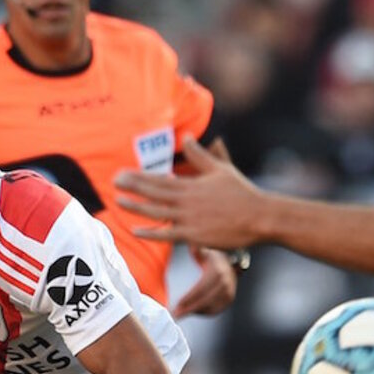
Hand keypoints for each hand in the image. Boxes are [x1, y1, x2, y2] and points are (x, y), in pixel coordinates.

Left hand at [116, 137, 262, 248]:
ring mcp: (190, 219)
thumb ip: (200, 155)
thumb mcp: (221, 169)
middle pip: (154, 193)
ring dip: (136, 207)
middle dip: (132, 187)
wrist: (259, 217)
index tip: (122, 173)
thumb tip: (187, 137)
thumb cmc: (242, 193)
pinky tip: (136, 230)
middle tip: (114, 182)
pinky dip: (151, 232)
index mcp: (192, 185)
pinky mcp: (195, 236)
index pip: (160, 179)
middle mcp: (187, 201)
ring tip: (119, 201)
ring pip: (157, 212)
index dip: (139, 176)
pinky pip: (168, 234)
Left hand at [172, 244, 238, 317]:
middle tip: (176, 314)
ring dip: (195, 312)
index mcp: (217, 272)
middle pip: (204, 301)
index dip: (188, 299)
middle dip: (189, 309)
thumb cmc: (212, 256)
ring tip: (182, 314)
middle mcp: (225, 283)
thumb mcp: (203, 250)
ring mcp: (229, 292)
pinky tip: (194, 312)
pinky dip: (204, 313)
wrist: (228, 261)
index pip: (200, 289)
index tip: (177, 305)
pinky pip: (216, 310)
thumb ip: (196, 250)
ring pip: (210, 307)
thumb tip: (192, 246)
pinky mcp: (230, 299)